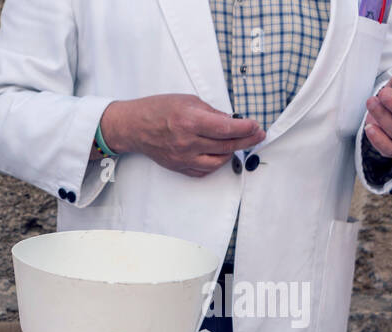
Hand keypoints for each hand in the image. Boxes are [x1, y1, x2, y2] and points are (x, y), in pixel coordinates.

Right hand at [99, 94, 265, 176]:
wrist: (133, 126)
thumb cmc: (158, 110)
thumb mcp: (188, 101)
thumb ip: (211, 113)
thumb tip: (231, 122)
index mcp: (190, 121)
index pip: (226, 129)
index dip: (246, 128)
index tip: (255, 126)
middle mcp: (186, 142)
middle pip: (226, 146)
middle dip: (246, 140)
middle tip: (257, 135)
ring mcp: (182, 157)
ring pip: (217, 162)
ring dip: (231, 153)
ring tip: (237, 144)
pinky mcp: (178, 166)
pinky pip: (203, 171)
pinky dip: (215, 164)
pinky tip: (220, 155)